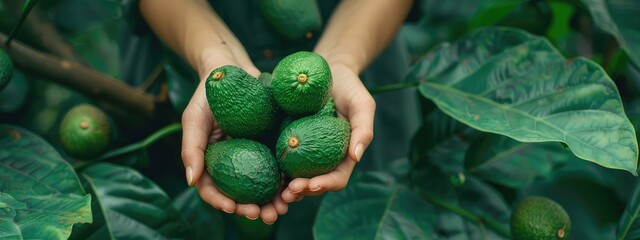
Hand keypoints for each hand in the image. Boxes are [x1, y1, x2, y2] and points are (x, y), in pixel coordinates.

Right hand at [181, 55, 287, 223]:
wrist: (233, 70)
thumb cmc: (208, 94)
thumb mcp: (194, 119)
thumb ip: (192, 148)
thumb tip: (191, 181)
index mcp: (213, 162)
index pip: (214, 189)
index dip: (221, 202)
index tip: (232, 207)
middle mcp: (235, 163)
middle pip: (242, 194)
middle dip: (253, 209)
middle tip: (265, 215)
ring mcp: (256, 155)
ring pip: (264, 185)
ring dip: (273, 201)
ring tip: (283, 209)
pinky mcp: (275, 144)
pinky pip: (282, 166)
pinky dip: (288, 180)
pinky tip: (296, 187)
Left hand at [281, 63, 374, 201]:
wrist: (325, 70)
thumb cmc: (349, 87)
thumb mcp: (362, 103)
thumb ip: (363, 129)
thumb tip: (356, 157)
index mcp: (343, 155)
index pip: (337, 178)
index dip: (325, 185)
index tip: (311, 184)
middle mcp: (322, 158)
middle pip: (314, 184)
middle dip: (302, 192)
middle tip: (288, 193)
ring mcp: (303, 152)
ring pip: (294, 178)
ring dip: (285, 189)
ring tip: (275, 191)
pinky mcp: (285, 141)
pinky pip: (278, 159)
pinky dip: (271, 170)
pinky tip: (260, 170)